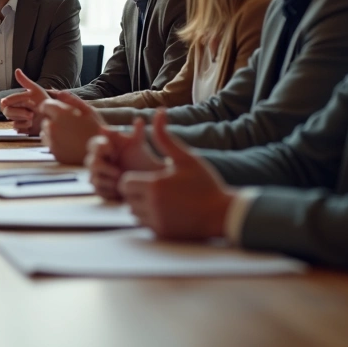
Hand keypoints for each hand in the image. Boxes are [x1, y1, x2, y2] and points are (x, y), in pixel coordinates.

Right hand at [0, 69, 49, 133]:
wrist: (54, 114)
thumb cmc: (44, 101)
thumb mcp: (35, 90)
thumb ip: (25, 81)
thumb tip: (17, 70)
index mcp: (15, 101)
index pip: (6, 102)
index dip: (15, 102)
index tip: (26, 102)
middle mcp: (15, 110)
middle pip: (7, 112)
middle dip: (19, 113)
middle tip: (31, 114)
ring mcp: (18, 120)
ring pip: (12, 121)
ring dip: (23, 119)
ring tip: (33, 118)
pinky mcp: (22, 128)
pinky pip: (17, 129)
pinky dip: (25, 126)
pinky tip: (32, 124)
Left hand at [39, 91, 105, 164]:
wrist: (103, 152)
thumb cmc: (97, 129)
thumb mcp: (89, 111)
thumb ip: (72, 100)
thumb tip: (60, 93)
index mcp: (61, 114)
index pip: (45, 105)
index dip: (51, 108)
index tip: (58, 112)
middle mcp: (53, 127)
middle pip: (45, 120)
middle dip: (53, 121)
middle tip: (69, 126)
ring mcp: (52, 141)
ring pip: (45, 133)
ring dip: (53, 133)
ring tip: (70, 136)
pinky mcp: (54, 153)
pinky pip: (49, 145)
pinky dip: (56, 144)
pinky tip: (69, 144)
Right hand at [85, 116, 161, 200]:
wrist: (147, 179)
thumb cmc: (141, 159)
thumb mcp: (139, 146)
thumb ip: (138, 133)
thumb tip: (139, 120)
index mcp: (104, 147)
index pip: (93, 144)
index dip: (101, 147)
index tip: (113, 151)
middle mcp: (97, 160)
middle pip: (90, 163)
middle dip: (105, 168)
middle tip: (119, 171)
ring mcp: (97, 175)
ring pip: (94, 179)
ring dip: (109, 181)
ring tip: (122, 181)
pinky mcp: (100, 189)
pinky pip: (98, 190)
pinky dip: (110, 190)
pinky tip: (120, 190)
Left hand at [118, 110, 234, 239]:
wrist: (223, 213)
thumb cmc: (205, 183)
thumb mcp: (186, 157)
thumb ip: (165, 137)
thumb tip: (158, 113)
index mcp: (154, 186)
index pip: (125, 183)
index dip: (132, 179)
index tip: (147, 178)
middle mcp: (152, 205)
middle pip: (127, 198)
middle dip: (135, 192)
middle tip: (153, 188)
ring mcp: (157, 221)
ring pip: (133, 213)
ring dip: (141, 206)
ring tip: (161, 199)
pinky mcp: (162, 233)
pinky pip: (144, 225)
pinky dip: (150, 219)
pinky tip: (167, 210)